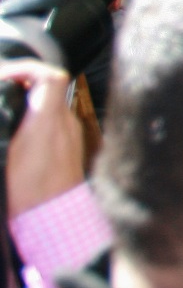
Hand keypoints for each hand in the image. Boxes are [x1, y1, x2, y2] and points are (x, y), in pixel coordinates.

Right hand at [2, 60, 81, 216]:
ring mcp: (70, 135)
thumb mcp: (4, 152)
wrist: (54, 218)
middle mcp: (65, 123)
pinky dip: (37, 122)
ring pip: (51, 107)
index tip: (5, 75)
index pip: (51, 76)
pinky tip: (19, 136)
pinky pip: (54, 125)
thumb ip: (5, 125)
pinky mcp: (70, 149)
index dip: (28, 68)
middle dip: (23, 85)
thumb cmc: (29, 191)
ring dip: (29, 105)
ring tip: (6, 113)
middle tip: (1, 90)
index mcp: (47, 121)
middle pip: (49, 89)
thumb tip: (4, 105)